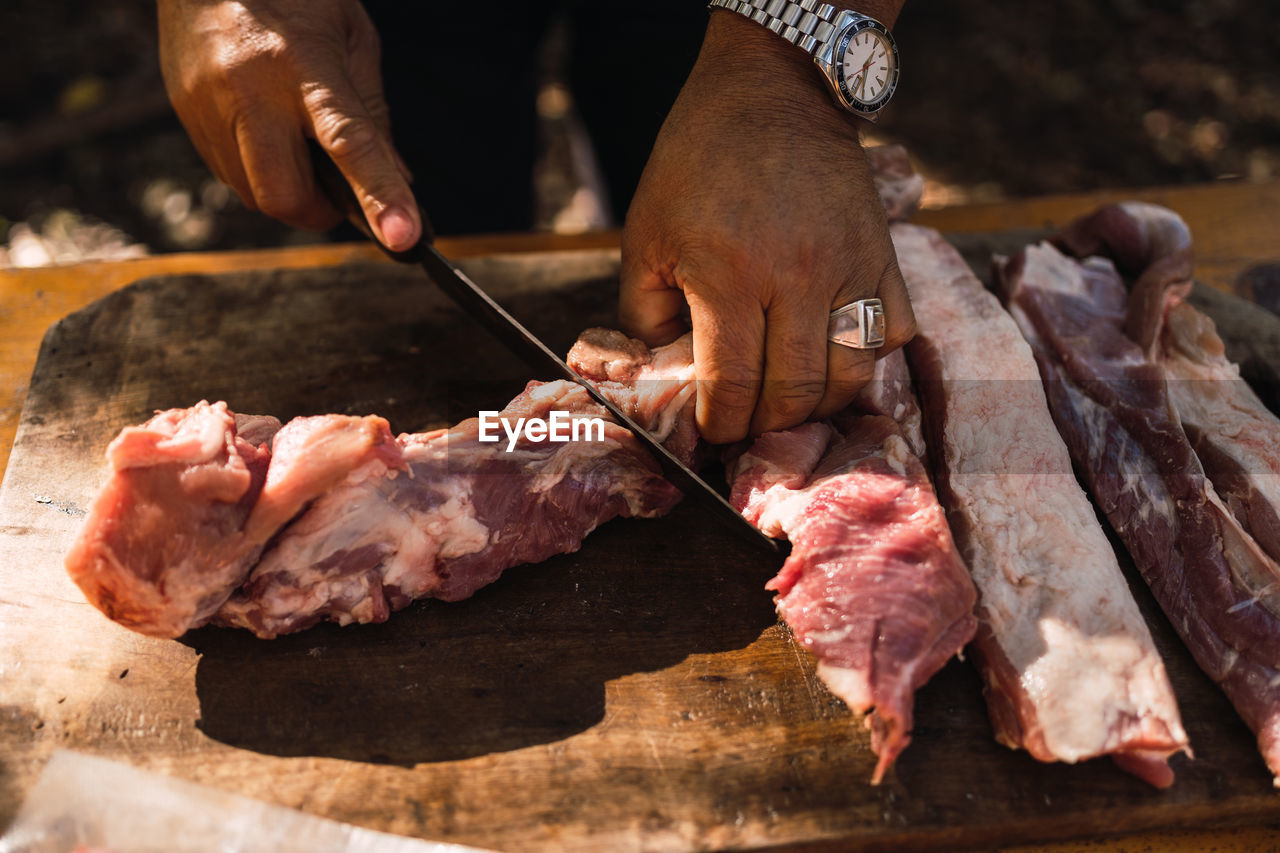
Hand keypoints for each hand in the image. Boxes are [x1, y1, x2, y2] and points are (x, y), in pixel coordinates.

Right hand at [157, 0, 420, 249]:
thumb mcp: (351, 39)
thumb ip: (373, 113)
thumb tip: (400, 180)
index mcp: (304, 64)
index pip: (349, 143)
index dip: (379, 195)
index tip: (403, 238)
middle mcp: (251, 89)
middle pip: (284, 195)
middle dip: (317, 211)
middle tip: (336, 192)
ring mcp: (209, 105)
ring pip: (252, 194)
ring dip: (287, 192)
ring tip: (298, 150)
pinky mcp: (185, 113)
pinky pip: (227, 172)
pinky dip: (257, 172)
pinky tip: (266, 134)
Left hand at [619, 12, 914, 443]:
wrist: (770, 91)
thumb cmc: (696, 163)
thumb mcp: (645, 236)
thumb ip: (644, 314)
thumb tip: (661, 374)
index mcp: (729, 275)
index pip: (734, 385)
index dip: (721, 424)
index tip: (713, 430)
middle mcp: (797, 277)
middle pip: (795, 391)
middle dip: (767, 423)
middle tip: (749, 421)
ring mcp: (849, 267)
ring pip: (852, 374)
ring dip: (820, 402)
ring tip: (792, 396)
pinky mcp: (883, 254)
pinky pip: (894, 332)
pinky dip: (868, 357)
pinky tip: (835, 352)